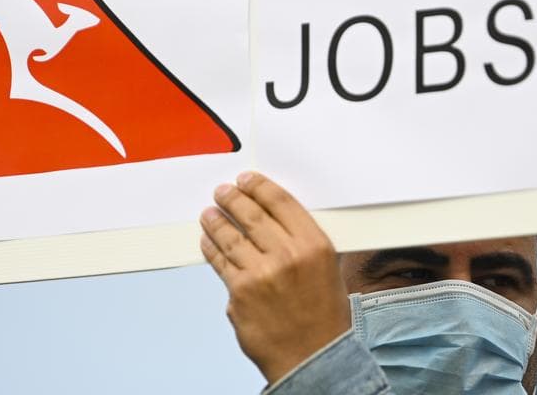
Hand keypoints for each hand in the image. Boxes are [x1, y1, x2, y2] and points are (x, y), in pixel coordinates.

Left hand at [199, 171, 350, 384]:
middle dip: (232, 199)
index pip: (280, 202)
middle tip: (223, 192)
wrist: (313, 357)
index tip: (247, 180)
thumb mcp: (328, 269)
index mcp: (314, 245)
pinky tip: (208, 241)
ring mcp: (260, 275)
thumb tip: (275, 217)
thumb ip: (303, 242)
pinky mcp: (239, 294)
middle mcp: (287, 256)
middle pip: (251, 214)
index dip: (259, 186)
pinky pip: (220, 263)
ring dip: (216, 221)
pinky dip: (211, 248)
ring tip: (209, 214)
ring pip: (230, 237)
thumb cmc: (323, 316)